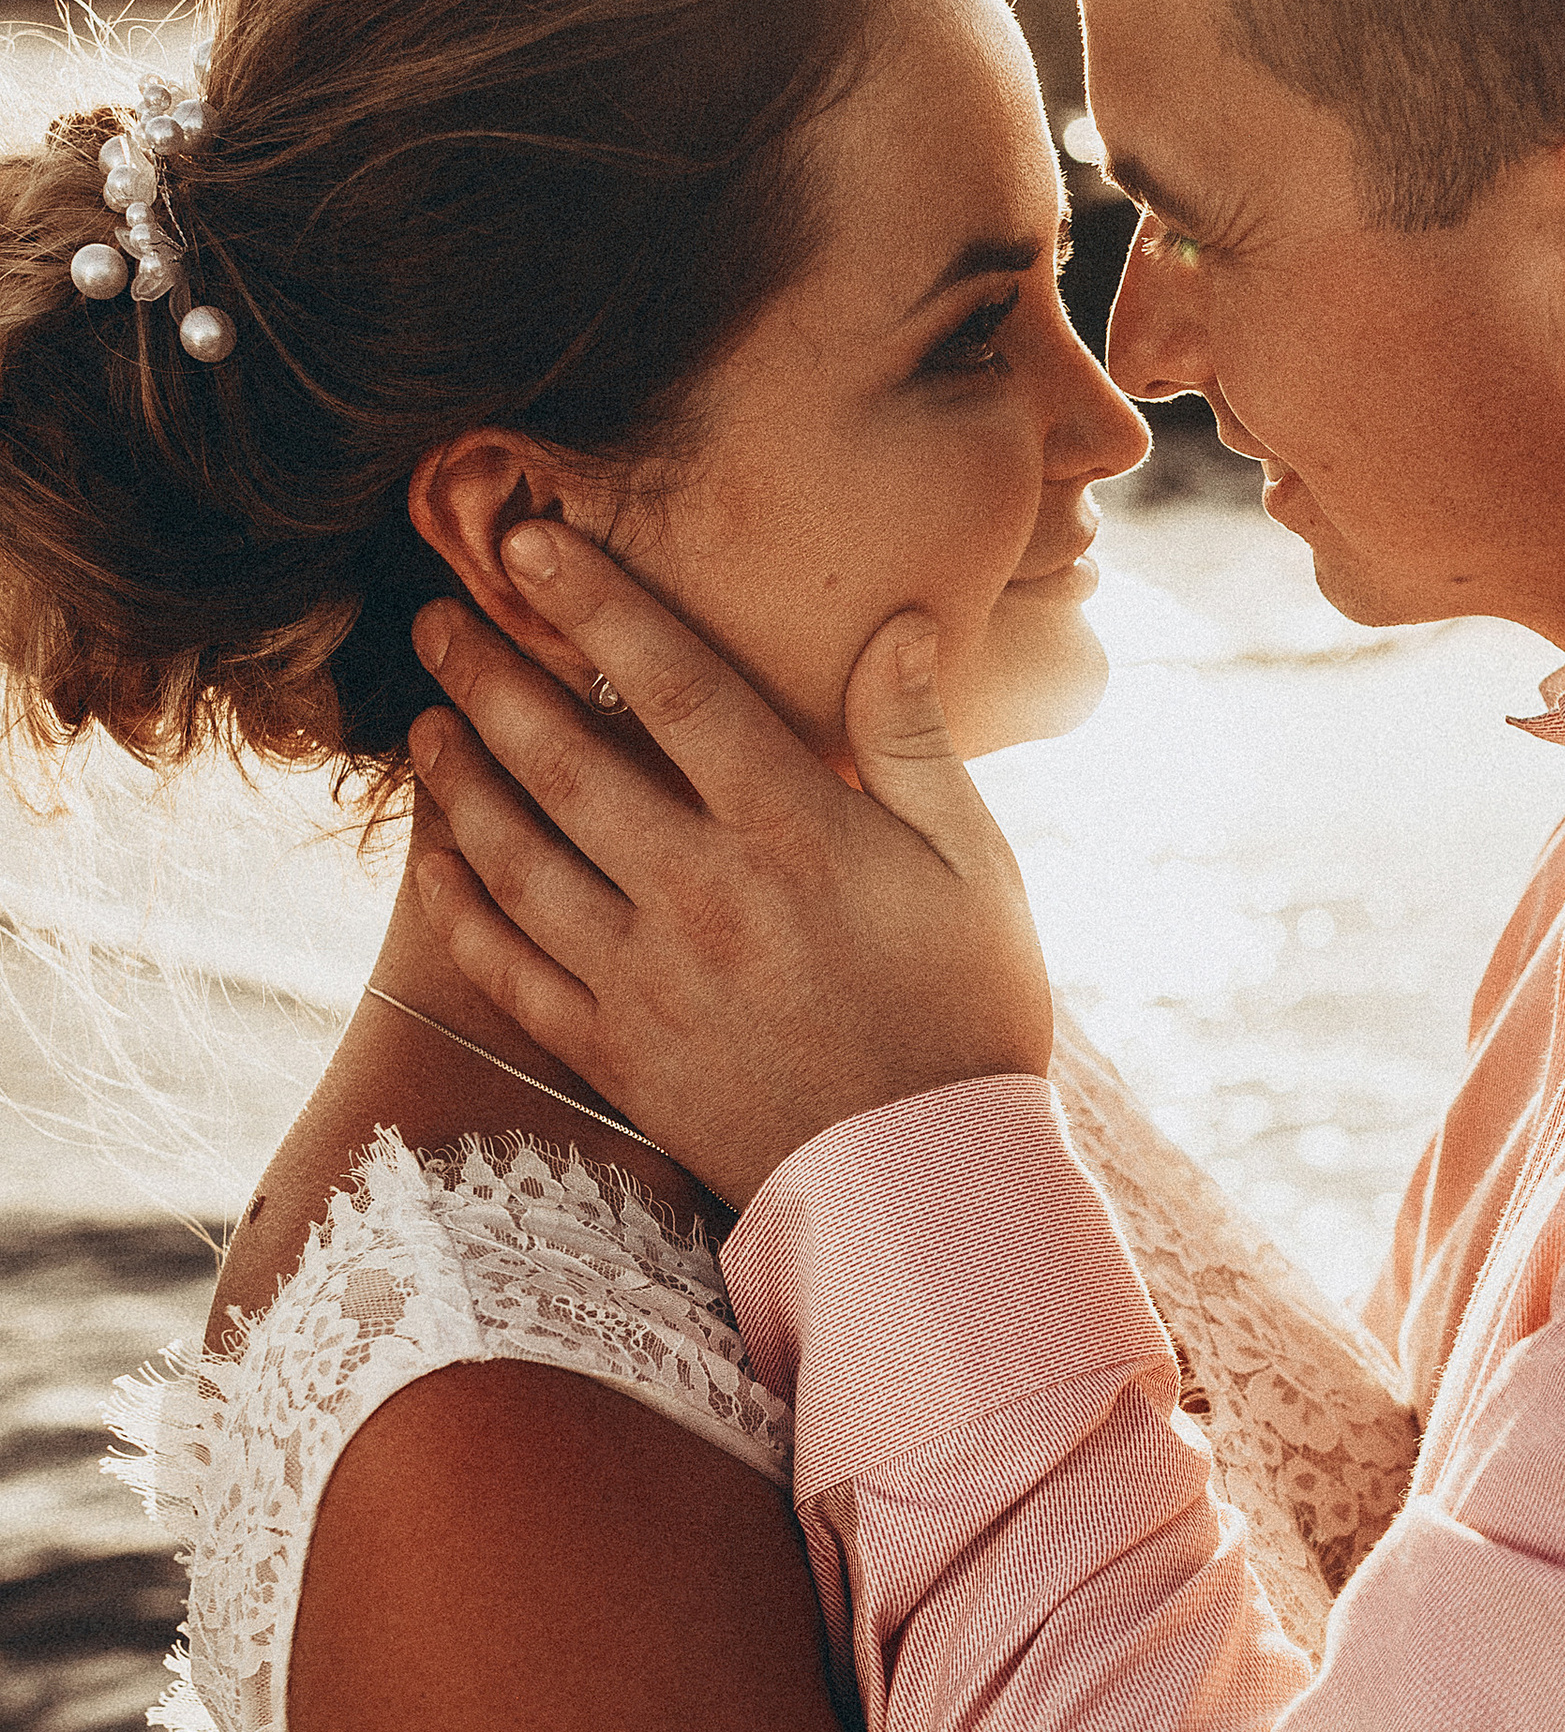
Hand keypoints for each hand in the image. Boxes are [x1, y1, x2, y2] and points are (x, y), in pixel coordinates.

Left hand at [404, 525, 1051, 1203]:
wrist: (930, 1187)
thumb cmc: (967, 1014)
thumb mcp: (974, 867)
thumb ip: (919, 741)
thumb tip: (898, 622)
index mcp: (797, 834)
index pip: (676, 688)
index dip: (599, 604)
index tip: (535, 544)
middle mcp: (706, 897)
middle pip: (568, 762)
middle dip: (492, 678)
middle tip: (437, 619)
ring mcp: (650, 981)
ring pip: (520, 860)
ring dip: (460, 783)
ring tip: (425, 724)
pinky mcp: (620, 1056)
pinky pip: (512, 971)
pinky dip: (462, 912)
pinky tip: (433, 863)